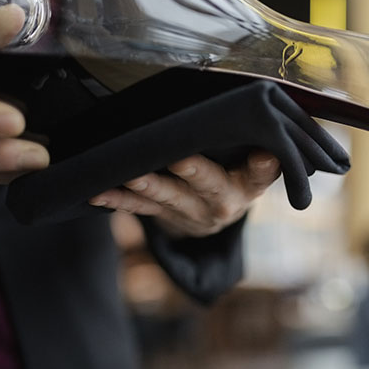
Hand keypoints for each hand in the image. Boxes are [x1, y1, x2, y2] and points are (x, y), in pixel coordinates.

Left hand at [88, 150, 281, 237]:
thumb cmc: (236, 178)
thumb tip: (270, 151)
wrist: (214, 217)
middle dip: (193, 172)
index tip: (264, 155)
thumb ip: (263, 163)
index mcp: (246, 188)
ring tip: (132, 176)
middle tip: (179, 159)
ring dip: (149, 187)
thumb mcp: (256, 173)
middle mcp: (219, 204)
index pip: (259, 176)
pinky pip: (139, 208)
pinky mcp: (162, 215)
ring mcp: (188, 212)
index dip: (260, 167)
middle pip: (207, 186)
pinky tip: (98, 193)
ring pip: (168, 198)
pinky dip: (117, 200)